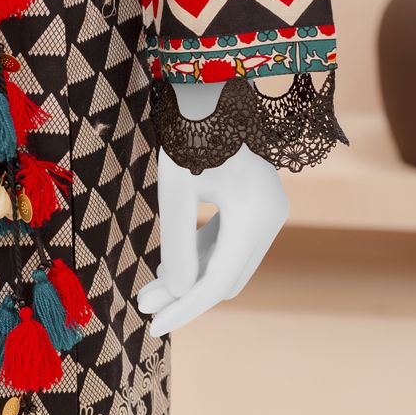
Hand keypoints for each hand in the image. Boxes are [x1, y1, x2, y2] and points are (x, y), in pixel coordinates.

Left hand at [138, 84, 288, 335]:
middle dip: (186, 295)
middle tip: (144, 308)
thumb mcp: (175, 190)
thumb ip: (176, 244)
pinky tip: (168, 266)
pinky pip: (227, 243)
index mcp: (256, 215)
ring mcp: (267, 211)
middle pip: (226, 277)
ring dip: (191, 279)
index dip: (184, 308)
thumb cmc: (188, 131)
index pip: (217, 282)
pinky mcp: (255, 204)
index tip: (153, 327)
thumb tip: (175, 293)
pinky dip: (199, 258)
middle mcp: (271, 217)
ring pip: (227, 263)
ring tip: (149, 294)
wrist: (210, 87)